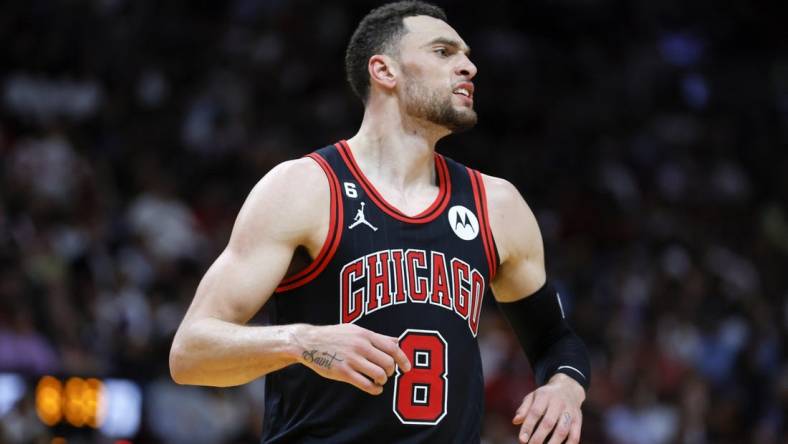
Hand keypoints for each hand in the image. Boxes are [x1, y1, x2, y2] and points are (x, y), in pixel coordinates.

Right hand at [294, 323, 410, 394]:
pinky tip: (375, 388)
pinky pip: (366, 384)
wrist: (309, 342)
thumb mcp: (355, 330)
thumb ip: (376, 336)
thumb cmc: (334, 336)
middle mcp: (360, 346)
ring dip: (383, 380)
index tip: (407, 368)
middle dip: (391, 371)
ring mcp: (351, 359)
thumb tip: (397, 341)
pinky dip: (375, 389)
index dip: (403, 359)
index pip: (392, 347)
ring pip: (379, 374)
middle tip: (387, 373)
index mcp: (365, 334)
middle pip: (388, 362)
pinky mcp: (343, 372)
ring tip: (379, 380)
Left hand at [512, 373, 584, 443]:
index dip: (528, 427)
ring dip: (553, 443)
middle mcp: (558, 403)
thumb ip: (524, 408)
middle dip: (538, 437)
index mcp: (545, 396)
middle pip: (548, 423)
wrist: (568, 388)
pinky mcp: (578, 420)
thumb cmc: (545, 396)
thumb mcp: (533, 396)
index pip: (535, 412)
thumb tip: (515, 421)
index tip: (522, 440)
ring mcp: (570, 412)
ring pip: (562, 430)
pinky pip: (575, 435)